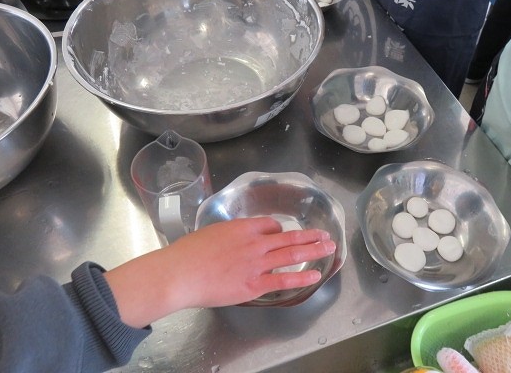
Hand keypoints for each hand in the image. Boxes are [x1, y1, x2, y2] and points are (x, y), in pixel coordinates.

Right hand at [104, 217, 335, 327]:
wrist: (180, 273)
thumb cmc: (188, 253)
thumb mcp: (211, 232)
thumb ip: (230, 235)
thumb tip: (235, 240)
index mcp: (243, 227)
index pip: (271, 225)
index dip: (281, 230)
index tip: (284, 234)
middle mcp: (255, 243)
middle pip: (289, 237)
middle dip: (310, 236)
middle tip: (325, 235)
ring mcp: (257, 264)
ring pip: (292, 254)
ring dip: (314, 250)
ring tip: (329, 248)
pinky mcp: (255, 285)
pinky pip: (284, 280)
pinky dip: (302, 277)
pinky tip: (316, 275)